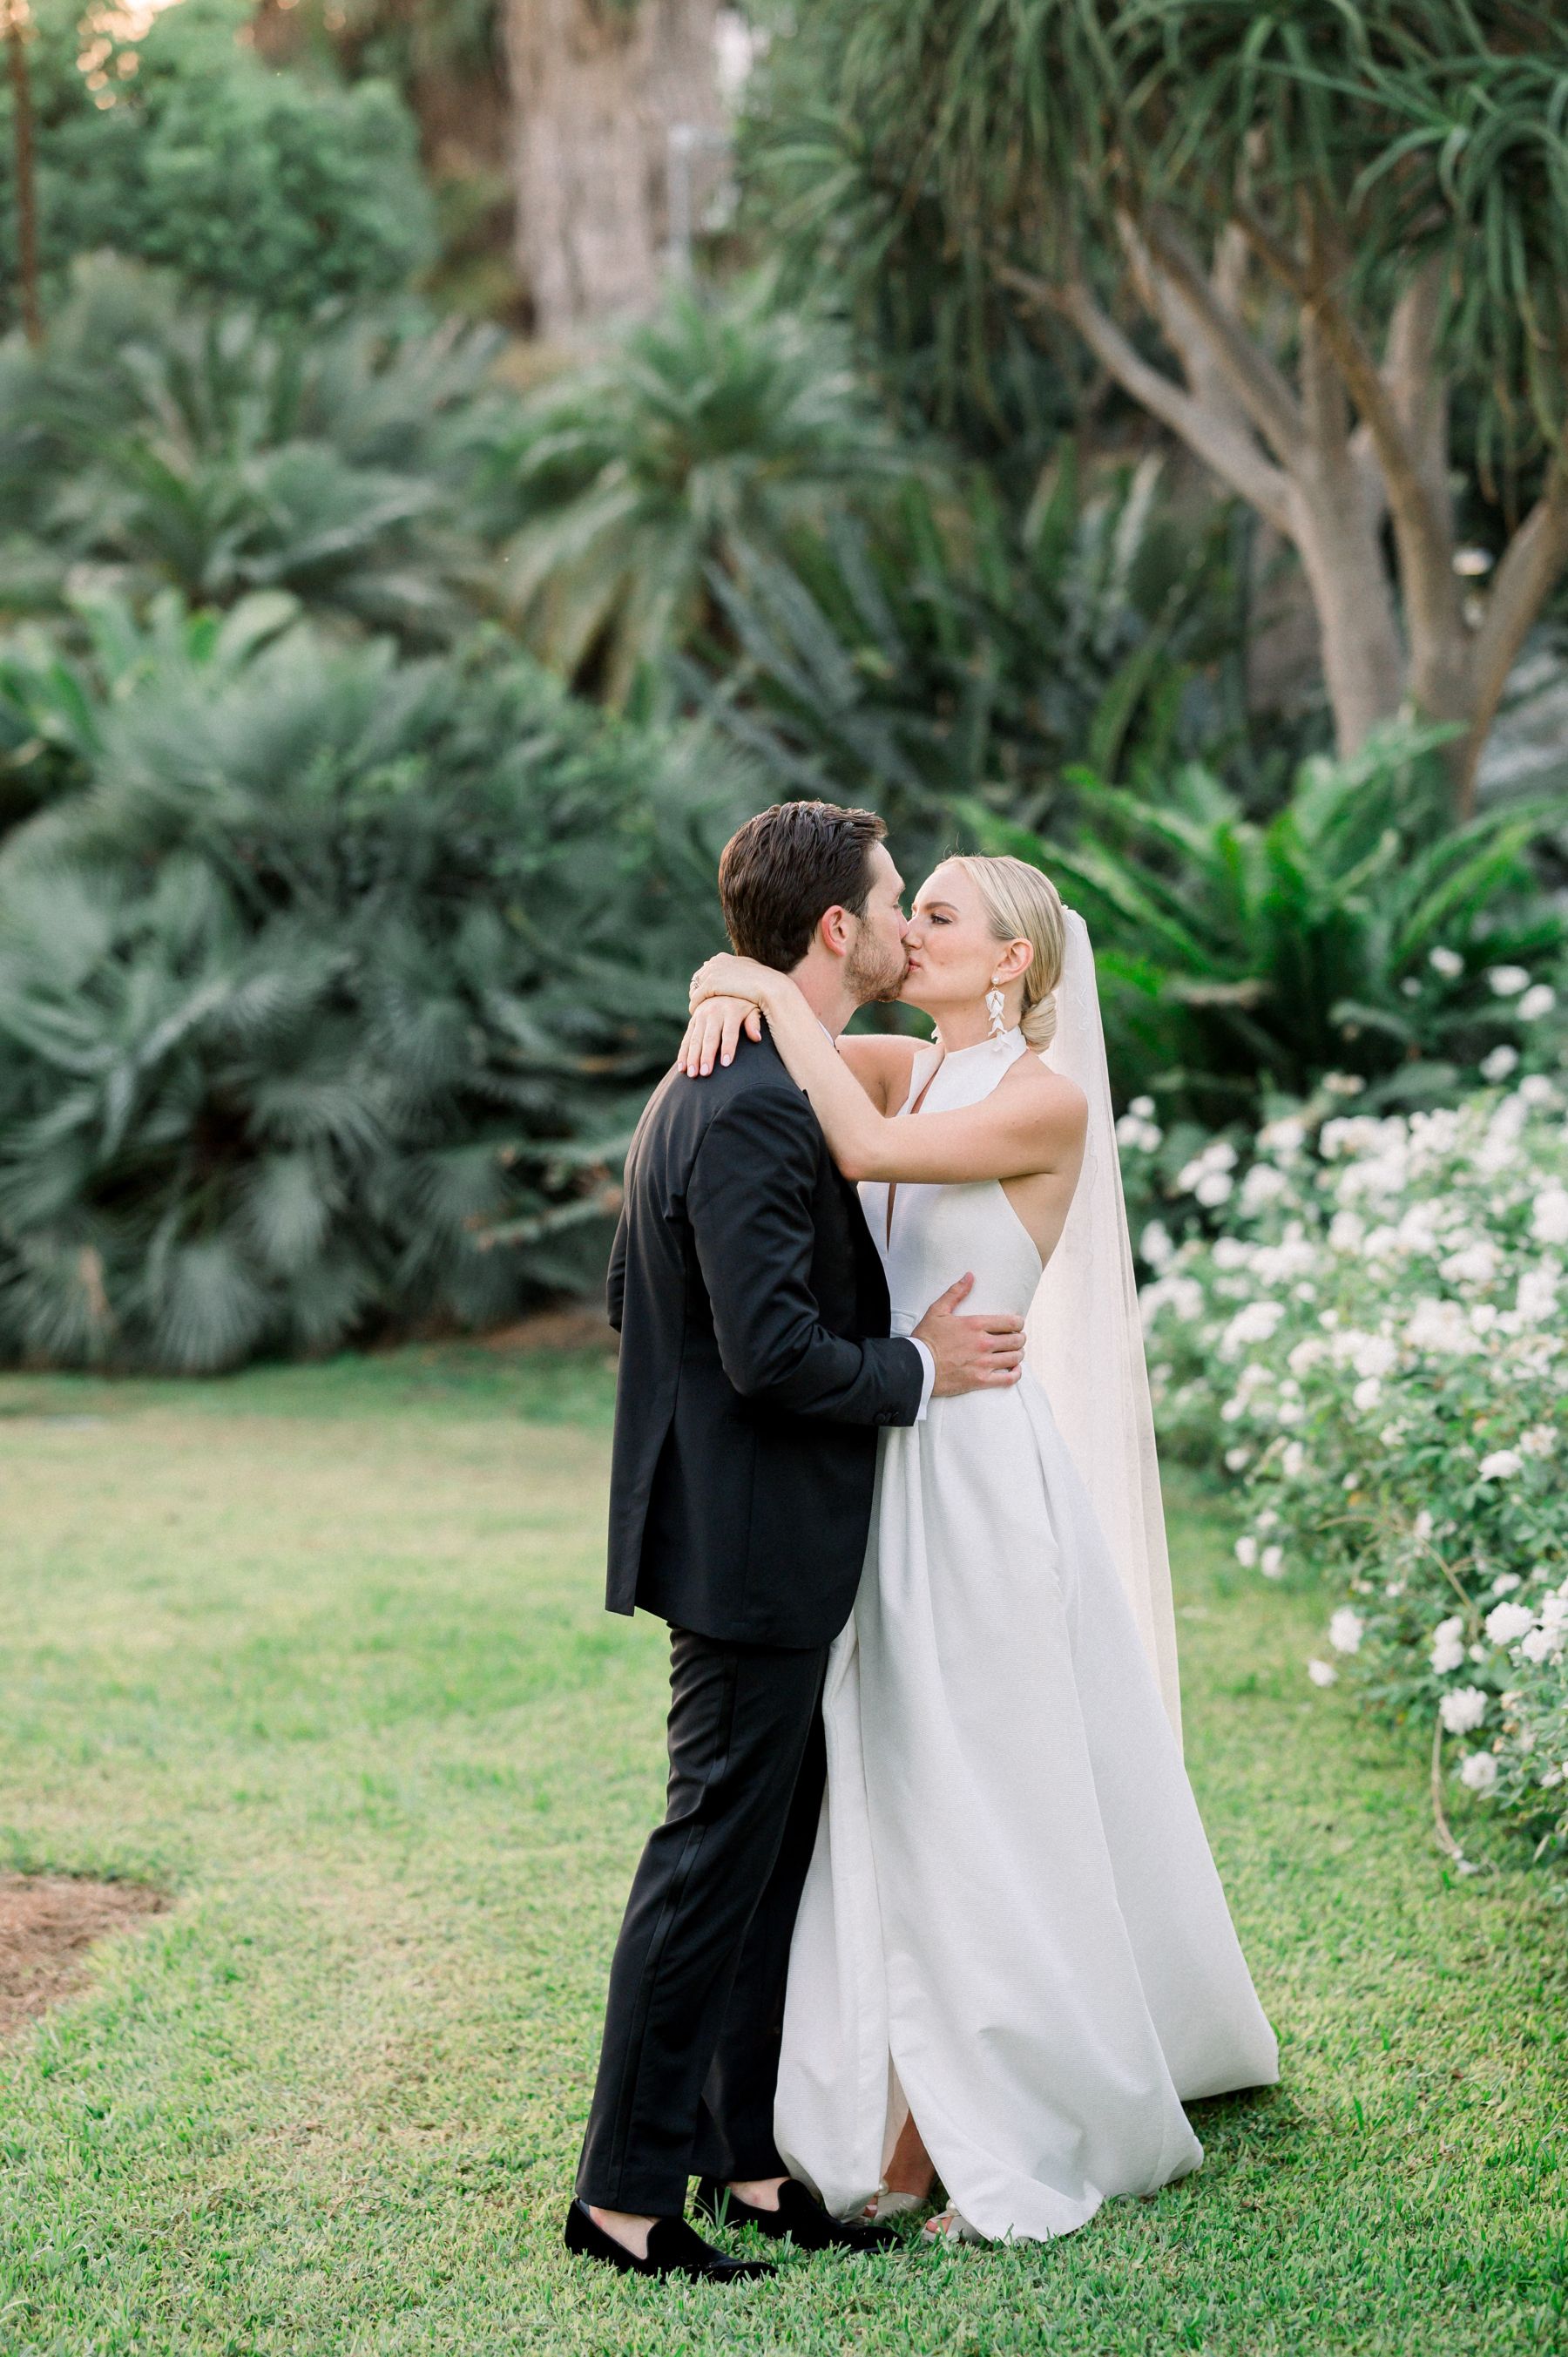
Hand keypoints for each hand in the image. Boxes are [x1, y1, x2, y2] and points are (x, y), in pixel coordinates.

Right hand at [678, 995, 762, 1076]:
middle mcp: (714, 1012)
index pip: (730, 1032)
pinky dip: (683, 1054)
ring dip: (692, 1058)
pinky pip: (687, 1038)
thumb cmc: (745, 1003)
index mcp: (731, 1011)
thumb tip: (757, 1038)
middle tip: (705, 1073)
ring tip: (692, 1075)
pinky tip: (682, 1068)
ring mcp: (701, 1016)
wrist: (725, 985)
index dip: (728, 1047)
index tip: (726, 1064)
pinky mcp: (693, 1020)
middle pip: (710, 1038)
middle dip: (707, 1056)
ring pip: (695, 1039)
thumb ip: (754, 1022)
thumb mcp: (753, 1008)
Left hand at [689, 952, 779, 1011]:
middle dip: (697, 991)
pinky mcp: (711, 983)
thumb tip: (738, 973)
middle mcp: (716, 961)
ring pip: (695, 988)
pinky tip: (697, 1014)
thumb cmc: (763, 983)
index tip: (705, 996)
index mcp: (723, 958)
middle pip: (698, 978)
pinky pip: (696, 997)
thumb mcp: (750, 973)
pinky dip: (695, 1006)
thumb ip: (740, 972)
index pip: (706, 970)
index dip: (704, 984)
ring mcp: (713, 971)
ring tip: (697, 1012)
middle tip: (698, 1005)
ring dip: (695, 1000)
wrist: (769, 986)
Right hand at [913, 1272, 1025, 1395]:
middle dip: (1020, 1338)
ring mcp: (983, 1363)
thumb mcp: (937, 1310)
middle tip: (1016, 1339)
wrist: (916, 1366)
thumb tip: (970, 1276)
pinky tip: (1014, 1371)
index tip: (1016, 1325)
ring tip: (1015, 1354)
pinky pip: (1008, 1379)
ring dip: (1018, 1354)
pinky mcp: (980, 1380)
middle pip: (1016, 1340)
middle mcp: (984, 1343)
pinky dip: (1015, 1374)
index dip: (1019, 1323)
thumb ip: (956, 1292)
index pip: (1011, 1322)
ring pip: (1015, 1358)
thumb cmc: (926, 1338)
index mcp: (975, 1324)